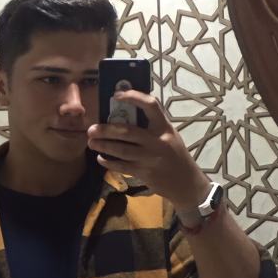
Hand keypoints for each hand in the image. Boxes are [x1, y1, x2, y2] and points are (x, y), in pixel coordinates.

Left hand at [86, 90, 211, 210]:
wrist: (185, 182)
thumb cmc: (175, 155)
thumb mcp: (170, 136)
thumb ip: (152, 126)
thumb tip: (125, 113)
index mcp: (164, 128)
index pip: (151, 106)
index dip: (134, 97)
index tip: (117, 94)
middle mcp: (157, 141)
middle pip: (127, 132)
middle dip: (106, 130)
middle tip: (91, 129)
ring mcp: (149, 158)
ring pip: (121, 150)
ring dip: (103, 146)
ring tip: (91, 142)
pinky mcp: (143, 172)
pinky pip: (122, 166)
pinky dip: (109, 162)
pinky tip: (101, 158)